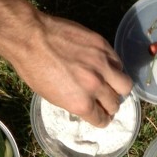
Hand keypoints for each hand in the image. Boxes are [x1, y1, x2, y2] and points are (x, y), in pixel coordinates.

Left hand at [7, 12, 132, 127]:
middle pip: (115, 104)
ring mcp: (102, 65)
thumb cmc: (33, 68)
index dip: (101, 119)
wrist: (30, 37)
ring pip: (125, 85)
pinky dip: (114, 68)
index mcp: (80, 103)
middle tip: (105, 100)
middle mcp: (95, 86)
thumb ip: (74, 103)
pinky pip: (118, 63)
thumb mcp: (51, 96)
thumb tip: (87, 104)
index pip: (101, 119)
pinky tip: (105, 67)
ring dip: (118, 88)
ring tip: (110, 84)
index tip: (102, 116)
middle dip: (110, 106)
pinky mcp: (103, 46)